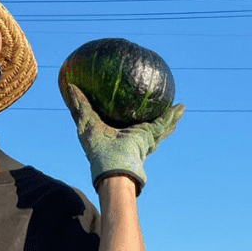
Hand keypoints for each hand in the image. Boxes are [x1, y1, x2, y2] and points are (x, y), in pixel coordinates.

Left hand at [65, 84, 183, 192]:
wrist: (111, 165)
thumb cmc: (96, 148)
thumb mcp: (86, 121)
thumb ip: (80, 104)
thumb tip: (70, 85)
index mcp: (118, 135)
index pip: (124, 123)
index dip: (127, 115)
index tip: (131, 105)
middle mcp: (134, 138)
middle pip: (146, 125)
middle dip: (153, 118)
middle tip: (158, 105)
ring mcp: (145, 139)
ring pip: (160, 125)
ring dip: (170, 118)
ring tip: (179, 107)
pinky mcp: (152, 137)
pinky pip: (164, 124)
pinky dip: (173, 117)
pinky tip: (181, 107)